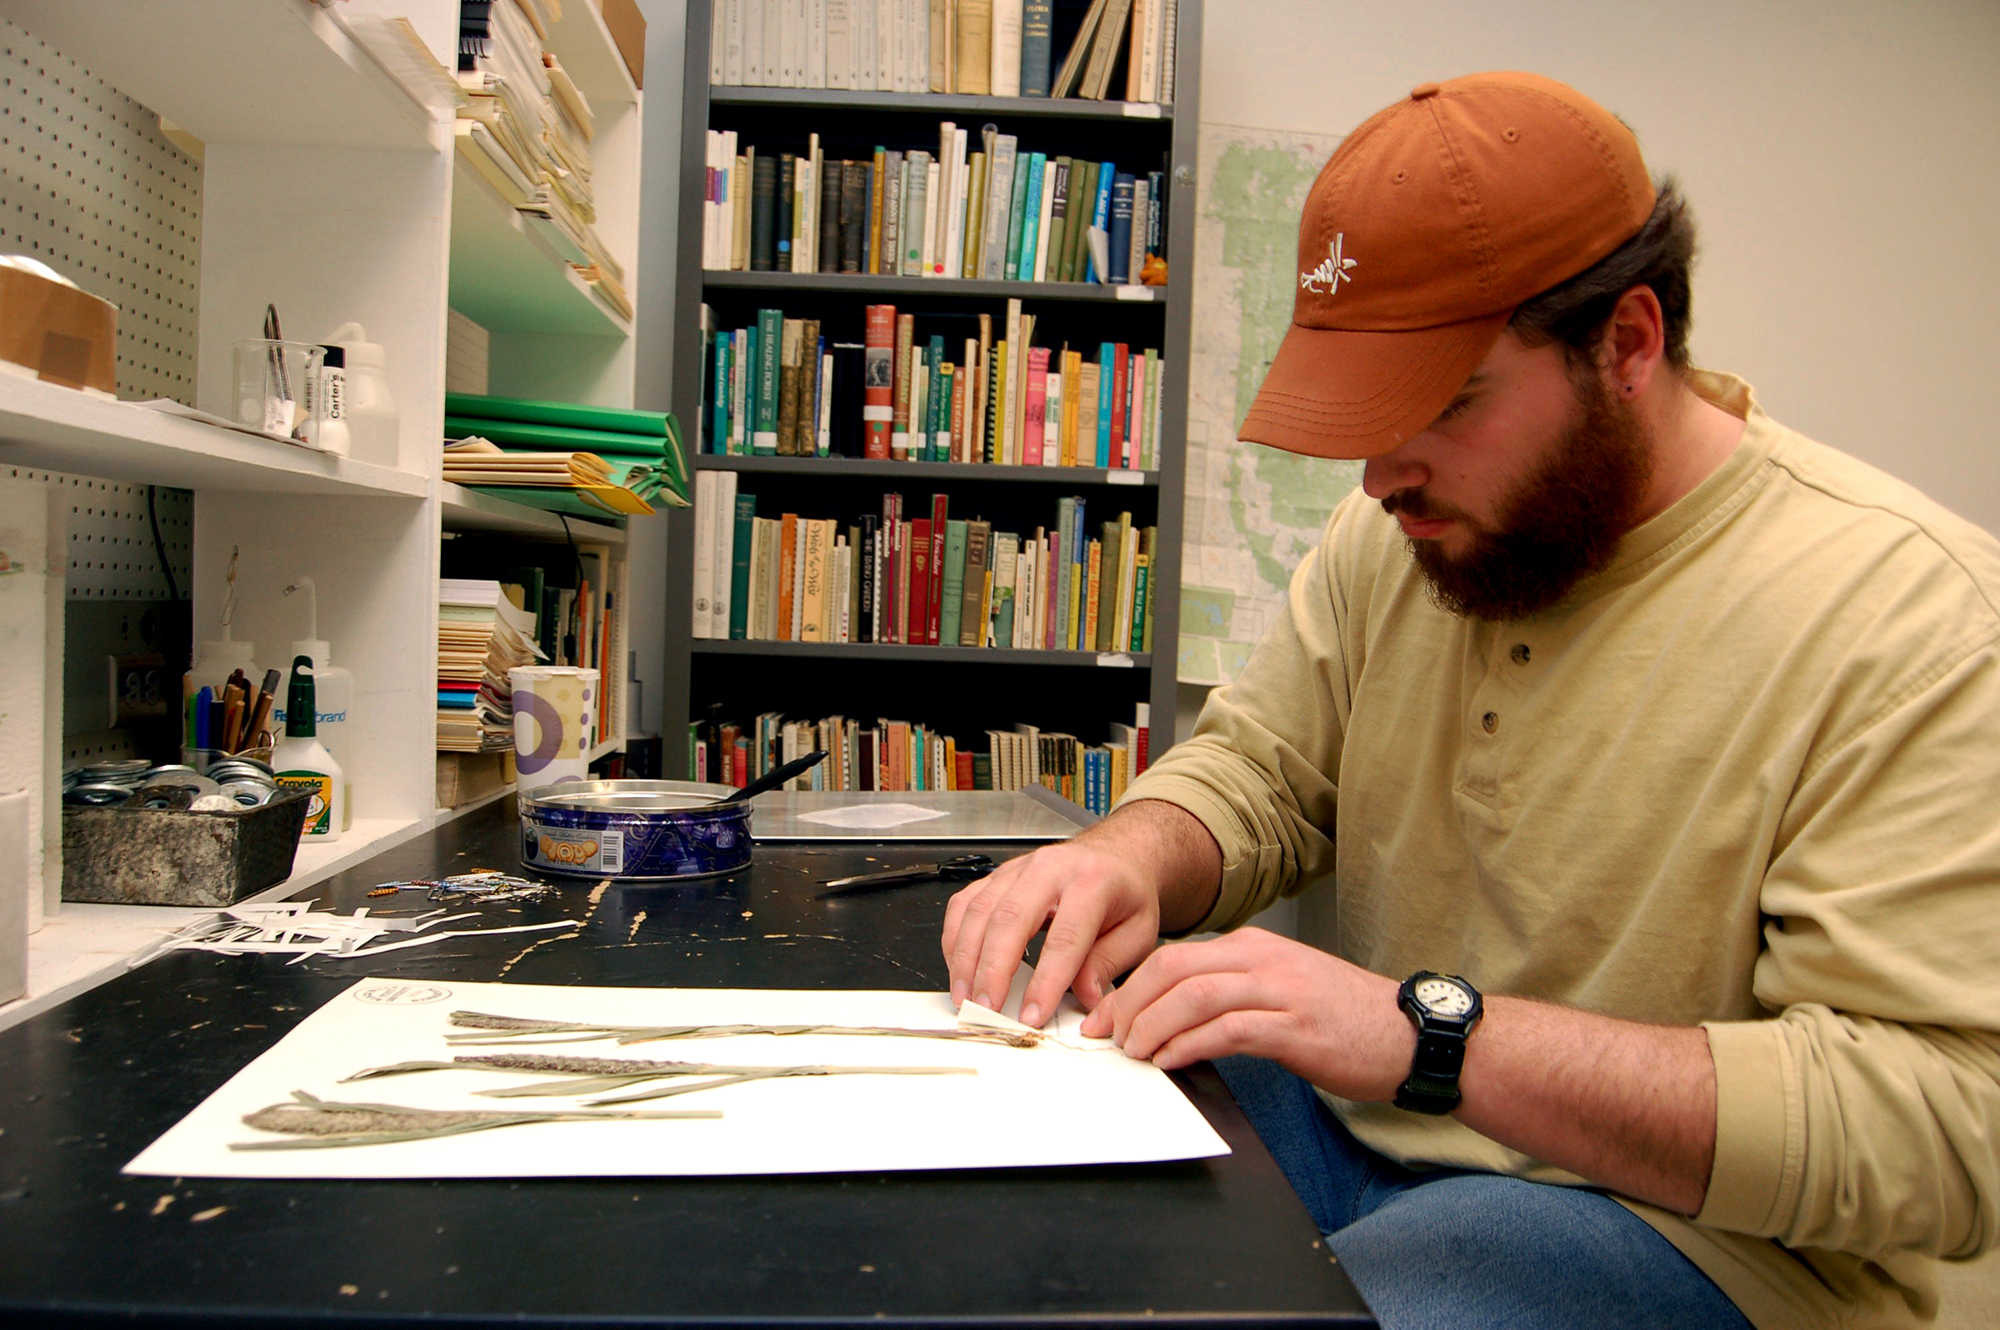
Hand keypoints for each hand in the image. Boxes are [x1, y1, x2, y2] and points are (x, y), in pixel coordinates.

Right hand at [941, 836, 1163, 1028]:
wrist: (1113, 857)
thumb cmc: (1124, 895)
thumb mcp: (1139, 932)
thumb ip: (1109, 965)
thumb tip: (1084, 996)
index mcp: (1092, 881)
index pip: (1064, 937)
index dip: (1045, 981)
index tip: (1032, 1014)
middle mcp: (1050, 868)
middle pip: (1010, 919)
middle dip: (992, 970)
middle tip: (986, 1008)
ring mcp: (1018, 869)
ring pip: (979, 911)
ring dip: (966, 959)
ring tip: (967, 997)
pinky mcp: (997, 876)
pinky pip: (964, 904)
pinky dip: (955, 939)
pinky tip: (959, 967)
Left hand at [1079, 928, 1414, 1102]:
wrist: (1410, 1035)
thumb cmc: (1346, 1018)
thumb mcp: (1282, 988)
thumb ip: (1233, 992)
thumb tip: (1175, 1017)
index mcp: (1254, 947)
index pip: (1174, 956)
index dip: (1132, 987)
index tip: (1109, 1016)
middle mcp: (1262, 960)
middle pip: (1173, 968)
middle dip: (1130, 1004)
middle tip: (1109, 1036)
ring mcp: (1279, 990)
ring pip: (1192, 995)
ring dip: (1152, 1026)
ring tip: (1134, 1052)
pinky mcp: (1293, 1027)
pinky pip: (1225, 1029)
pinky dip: (1188, 1045)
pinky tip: (1171, 1061)